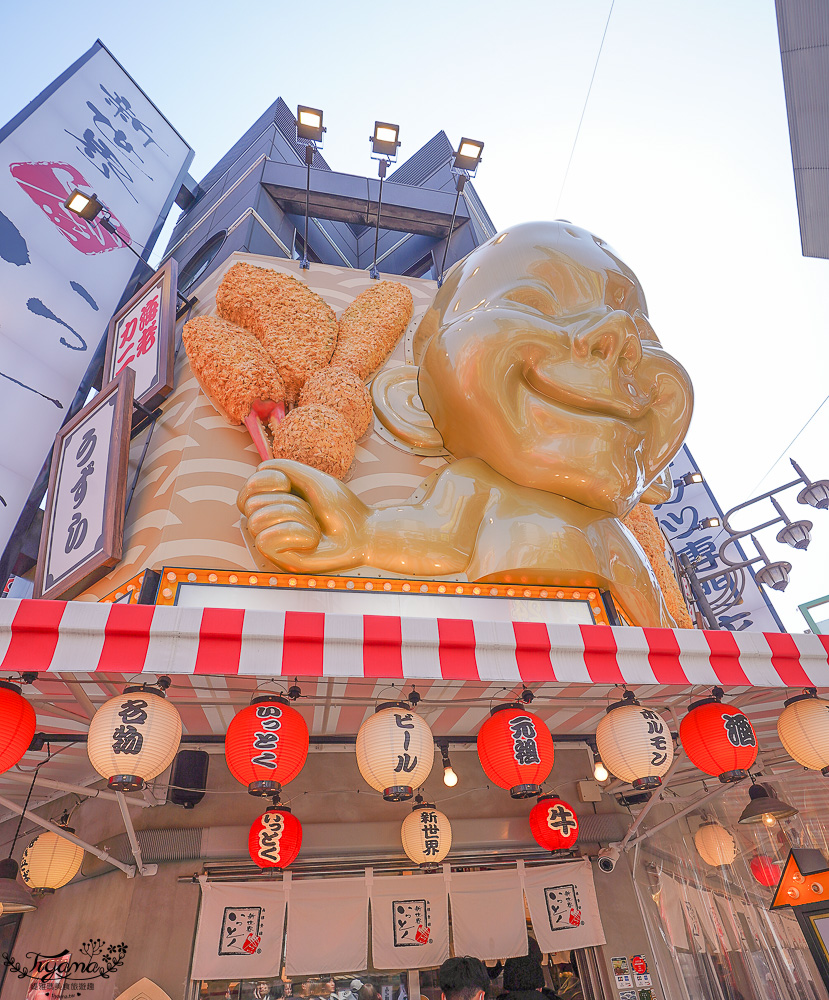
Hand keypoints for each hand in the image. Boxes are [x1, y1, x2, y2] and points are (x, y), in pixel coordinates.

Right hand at [237, 459, 369, 571]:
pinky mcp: (280, 560)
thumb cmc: (340, 509)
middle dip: (287, 501)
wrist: (363, 533)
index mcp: (274, 504)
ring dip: (295, 516)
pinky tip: (312, 539)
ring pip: (258, 520)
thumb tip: (259, 469)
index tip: (288, 483)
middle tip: (310, 511)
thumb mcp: (312, 479)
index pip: (248, 488)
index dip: (264, 480)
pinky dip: (293, 534)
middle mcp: (270, 524)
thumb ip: (284, 468)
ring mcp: (274, 543)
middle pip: (250, 502)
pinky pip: (265, 540)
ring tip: (314, 526)